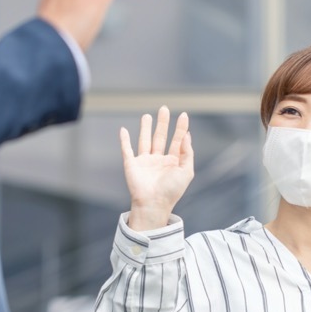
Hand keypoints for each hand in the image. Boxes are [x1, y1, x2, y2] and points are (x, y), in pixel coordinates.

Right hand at [120, 106, 194, 230]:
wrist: (153, 203)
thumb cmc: (171, 191)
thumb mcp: (186, 172)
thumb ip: (187, 153)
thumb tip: (187, 136)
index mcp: (172, 162)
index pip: (177, 141)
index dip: (181, 128)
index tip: (184, 115)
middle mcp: (158, 160)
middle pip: (161, 137)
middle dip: (163, 123)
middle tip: (164, 108)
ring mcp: (144, 162)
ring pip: (145, 140)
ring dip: (145, 128)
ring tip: (147, 115)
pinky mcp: (132, 164)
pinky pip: (127, 150)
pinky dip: (124, 140)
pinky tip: (123, 130)